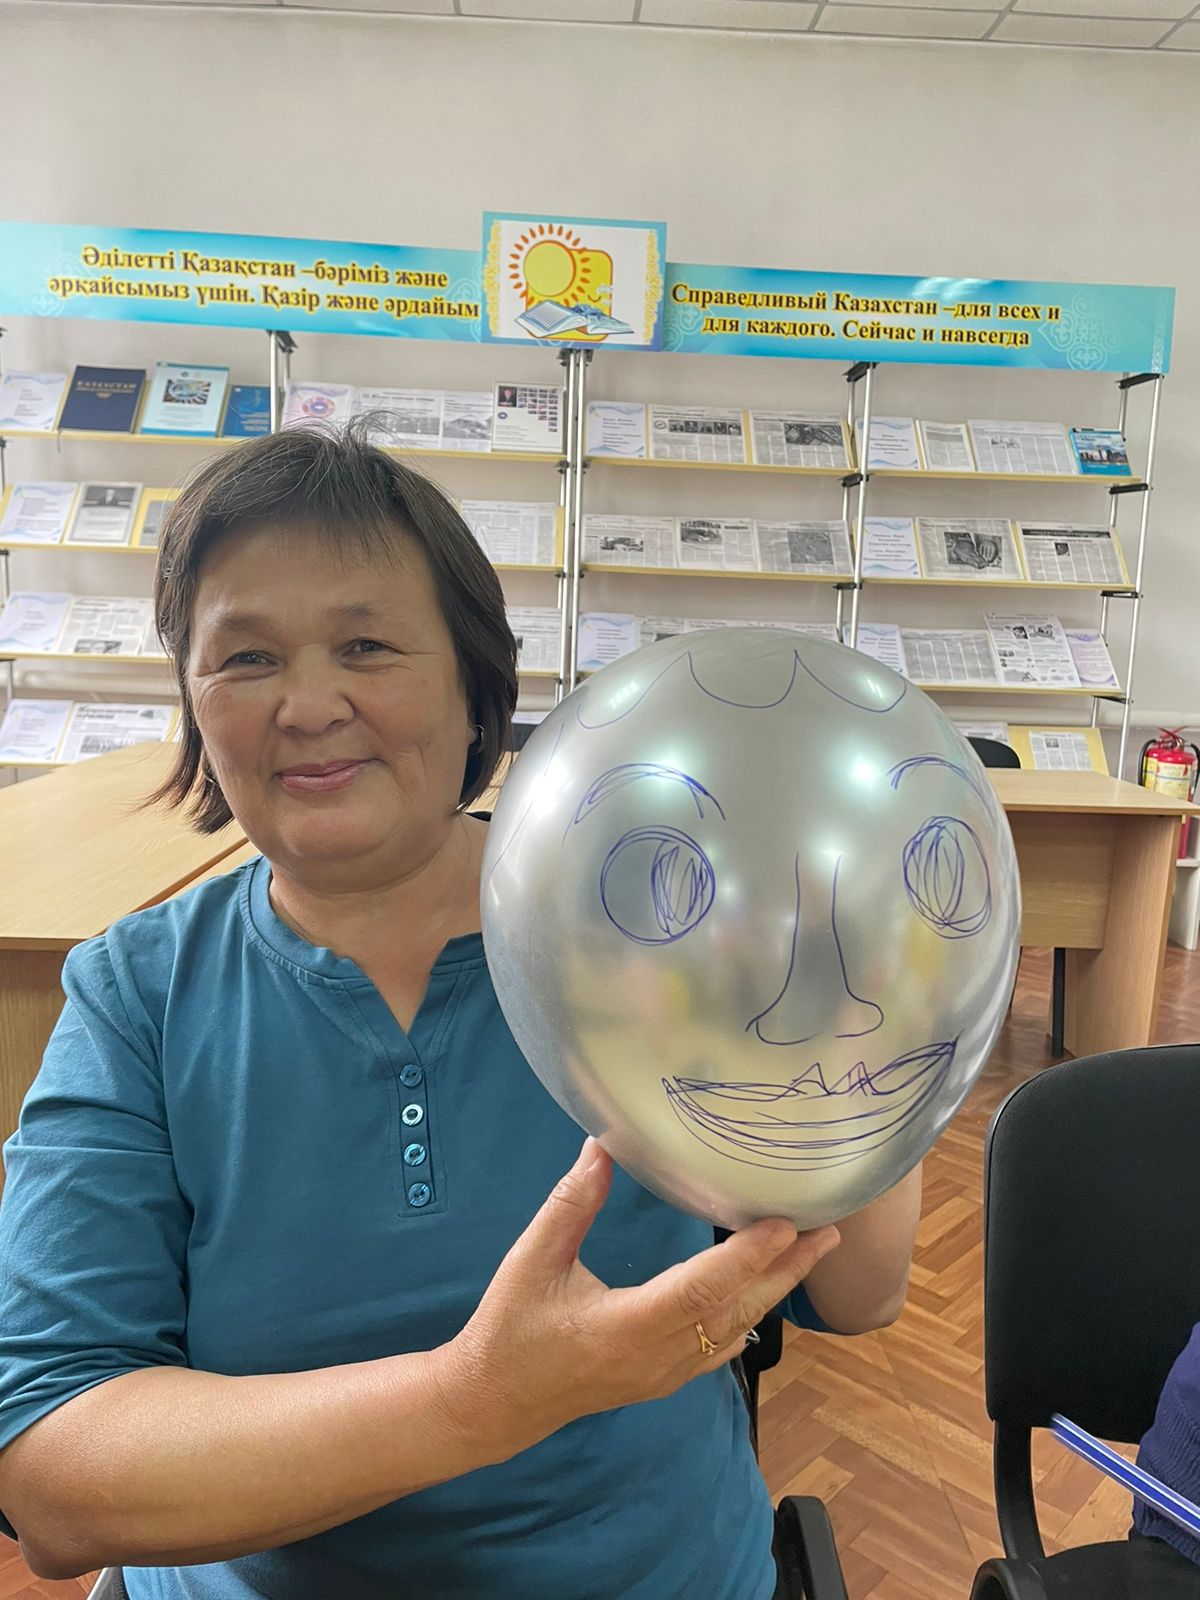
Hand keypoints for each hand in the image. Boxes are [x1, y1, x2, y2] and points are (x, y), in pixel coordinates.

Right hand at [439, 1139, 838, 1461]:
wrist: (493, 1401)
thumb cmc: (510, 1328)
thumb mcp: (533, 1260)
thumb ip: (571, 1204)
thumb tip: (602, 1146)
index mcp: (628, 1326)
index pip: (702, 1288)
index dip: (747, 1256)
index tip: (785, 1223)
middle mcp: (657, 1356)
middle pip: (736, 1311)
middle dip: (784, 1271)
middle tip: (826, 1232)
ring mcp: (662, 1375)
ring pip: (733, 1332)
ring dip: (772, 1292)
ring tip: (808, 1254)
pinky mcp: (658, 1380)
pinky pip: (716, 1351)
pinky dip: (745, 1319)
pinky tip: (762, 1302)